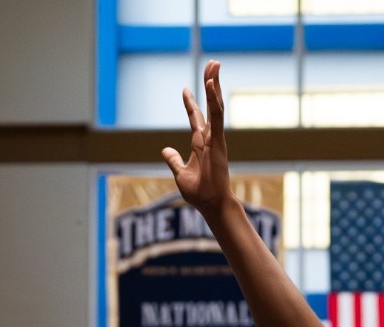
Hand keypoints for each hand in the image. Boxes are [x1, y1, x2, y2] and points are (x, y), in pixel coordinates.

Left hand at [160, 60, 231, 216]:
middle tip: (212, 65)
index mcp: (200, 144)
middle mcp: (210, 138)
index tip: (185, 90)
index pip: (196, 119)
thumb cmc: (199, 192)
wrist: (210, 204)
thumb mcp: (180, 173)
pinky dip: (214, 100)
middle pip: (210, 106)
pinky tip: (211, 84)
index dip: (191, 104)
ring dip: (214, 85)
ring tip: (214, 65)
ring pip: (216, 106)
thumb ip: (173, 160)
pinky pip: (216, 117)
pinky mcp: (218, 141)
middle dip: (210, 84)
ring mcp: (215, 138)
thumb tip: (165, 150)